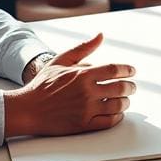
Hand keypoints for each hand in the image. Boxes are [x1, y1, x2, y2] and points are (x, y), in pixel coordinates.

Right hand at [4, 33, 135, 137]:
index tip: (132, 71)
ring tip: (125, 100)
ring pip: (117, 106)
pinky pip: (109, 122)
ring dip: (125, 102)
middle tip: (132, 87)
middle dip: (131, 87)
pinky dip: (117, 117)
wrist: (28, 109)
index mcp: (82, 74)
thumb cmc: (43, 84)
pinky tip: (117, 113)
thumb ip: (83, 48)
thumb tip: (100, 35)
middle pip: (120, 88)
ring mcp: (86, 110)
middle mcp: (86, 92)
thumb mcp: (61, 60)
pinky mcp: (84, 125)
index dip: (127, 70)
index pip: (114, 70)